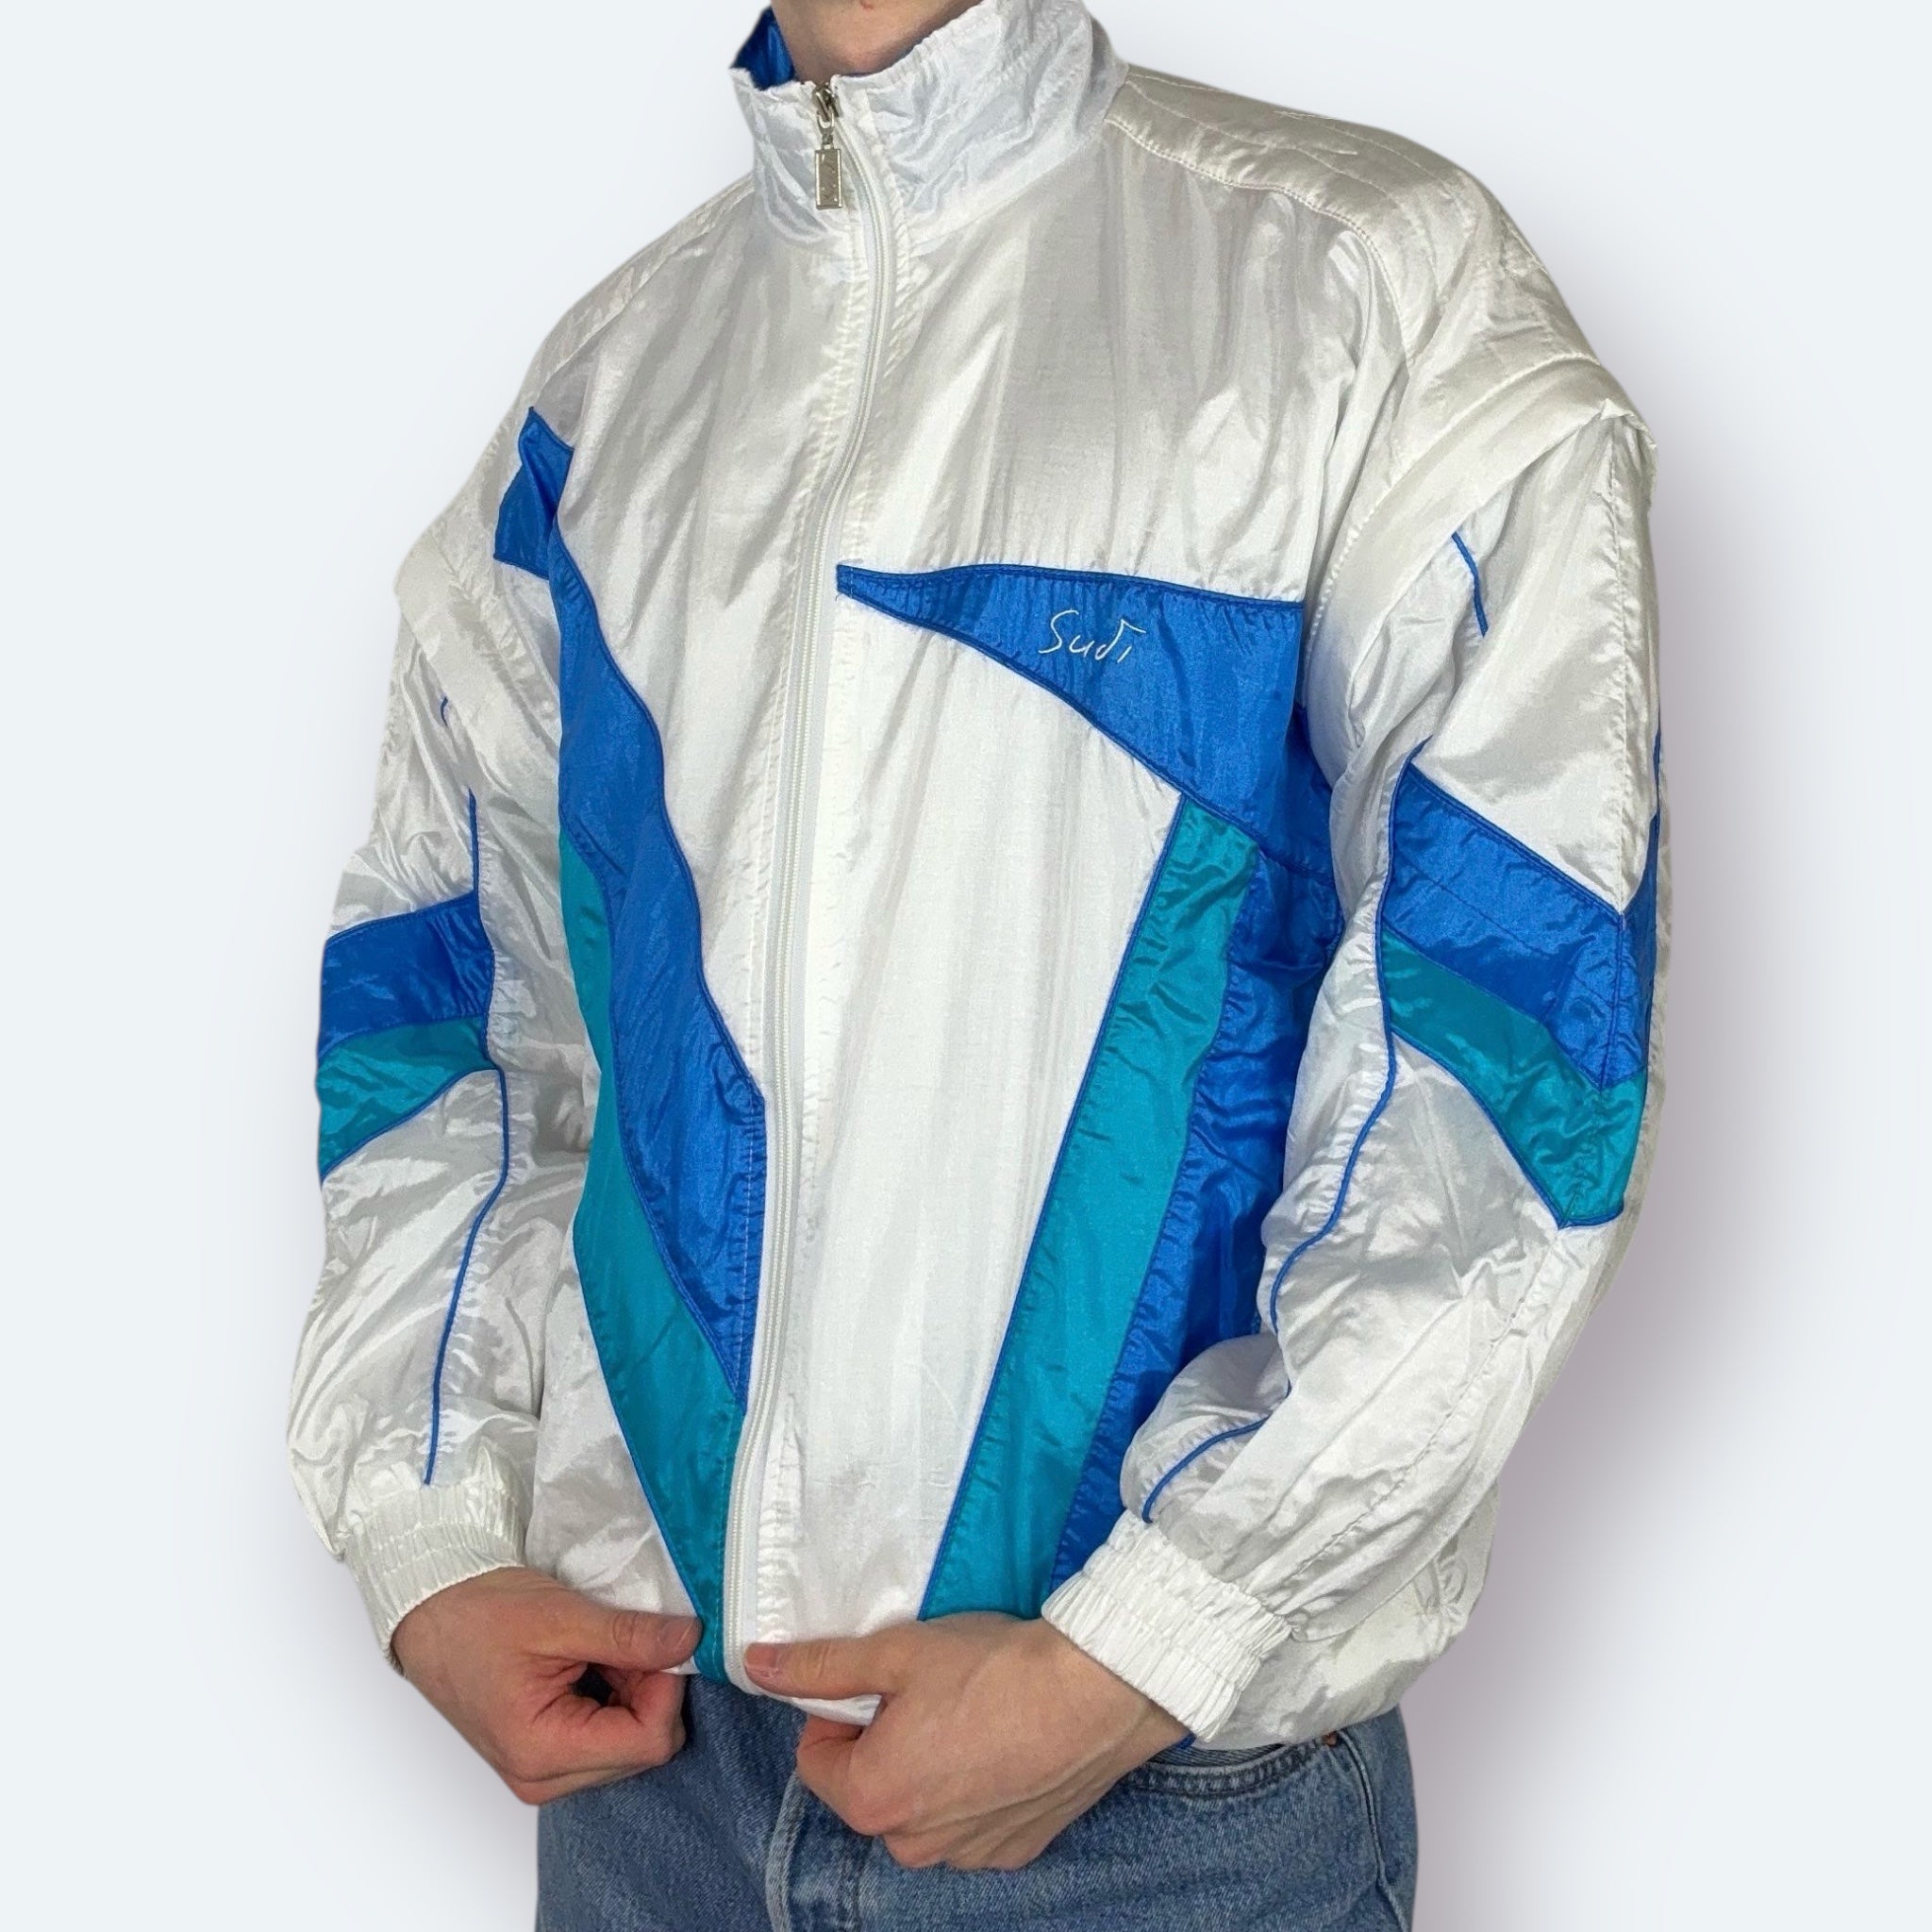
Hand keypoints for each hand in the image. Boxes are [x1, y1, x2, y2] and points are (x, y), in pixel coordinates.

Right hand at [391, 1567, 698, 1803]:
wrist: (430, 1612)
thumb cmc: (479, 1614)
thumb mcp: (562, 1617)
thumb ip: (630, 1636)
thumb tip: (690, 1641)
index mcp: (543, 1754)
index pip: (649, 1741)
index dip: (667, 1688)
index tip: (658, 1641)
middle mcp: (543, 1779)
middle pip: (643, 1747)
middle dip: (649, 1688)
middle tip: (622, 1639)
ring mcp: (543, 1772)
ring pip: (629, 1743)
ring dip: (631, 1691)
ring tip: (596, 1648)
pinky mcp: (545, 1756)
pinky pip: (606, 1737)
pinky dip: (613, 1697)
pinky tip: (589, 1662)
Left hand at [743, 1613, 1183, 1869]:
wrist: (1096, 1692)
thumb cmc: (992, 1668)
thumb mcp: (894, 1652)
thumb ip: (820, 1665)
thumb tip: (758, 1664)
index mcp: (870, 1799)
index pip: (815, 1757)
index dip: (841, 1710)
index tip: (883, 1682)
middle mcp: (912, 1845)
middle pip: (869, 1786)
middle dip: (885, 1741)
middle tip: (930, 1692)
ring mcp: (966, 1856)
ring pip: (920, 1806)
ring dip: (930, 1766)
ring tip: (973, 1714)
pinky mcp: (1014, 1851)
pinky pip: (970, 1821)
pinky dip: (976, 1787)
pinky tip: (1005, 1743)